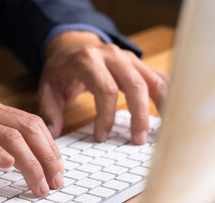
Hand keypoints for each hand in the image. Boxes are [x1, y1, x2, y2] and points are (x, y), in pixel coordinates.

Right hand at [0, 99, 64, 196]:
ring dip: (30, 163)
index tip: (58, 170)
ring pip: (8, 136)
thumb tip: (19, 159)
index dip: (50, 148)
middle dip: (48, 158)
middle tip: (56, 183)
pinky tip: (7, 165)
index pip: (31, 124)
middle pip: (27, 129)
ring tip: (39, 185)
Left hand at [38, 31, 169, 143]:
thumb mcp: (47, 87)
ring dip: (160, 107)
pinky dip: (166, 96)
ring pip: (152, 81)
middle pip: (134, 86)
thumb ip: (49, 111)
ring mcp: (128, 58)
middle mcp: (111, 55)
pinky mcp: (138, 63)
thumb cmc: (60, 71)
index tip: (101, 137)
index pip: (105, 90)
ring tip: (161, 132)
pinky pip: (158, 78)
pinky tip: (170, 115)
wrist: (71, 46)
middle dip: (138, 116)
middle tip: (136, 141)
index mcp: (87, 60)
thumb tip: (54, 132)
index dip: (106, 116)